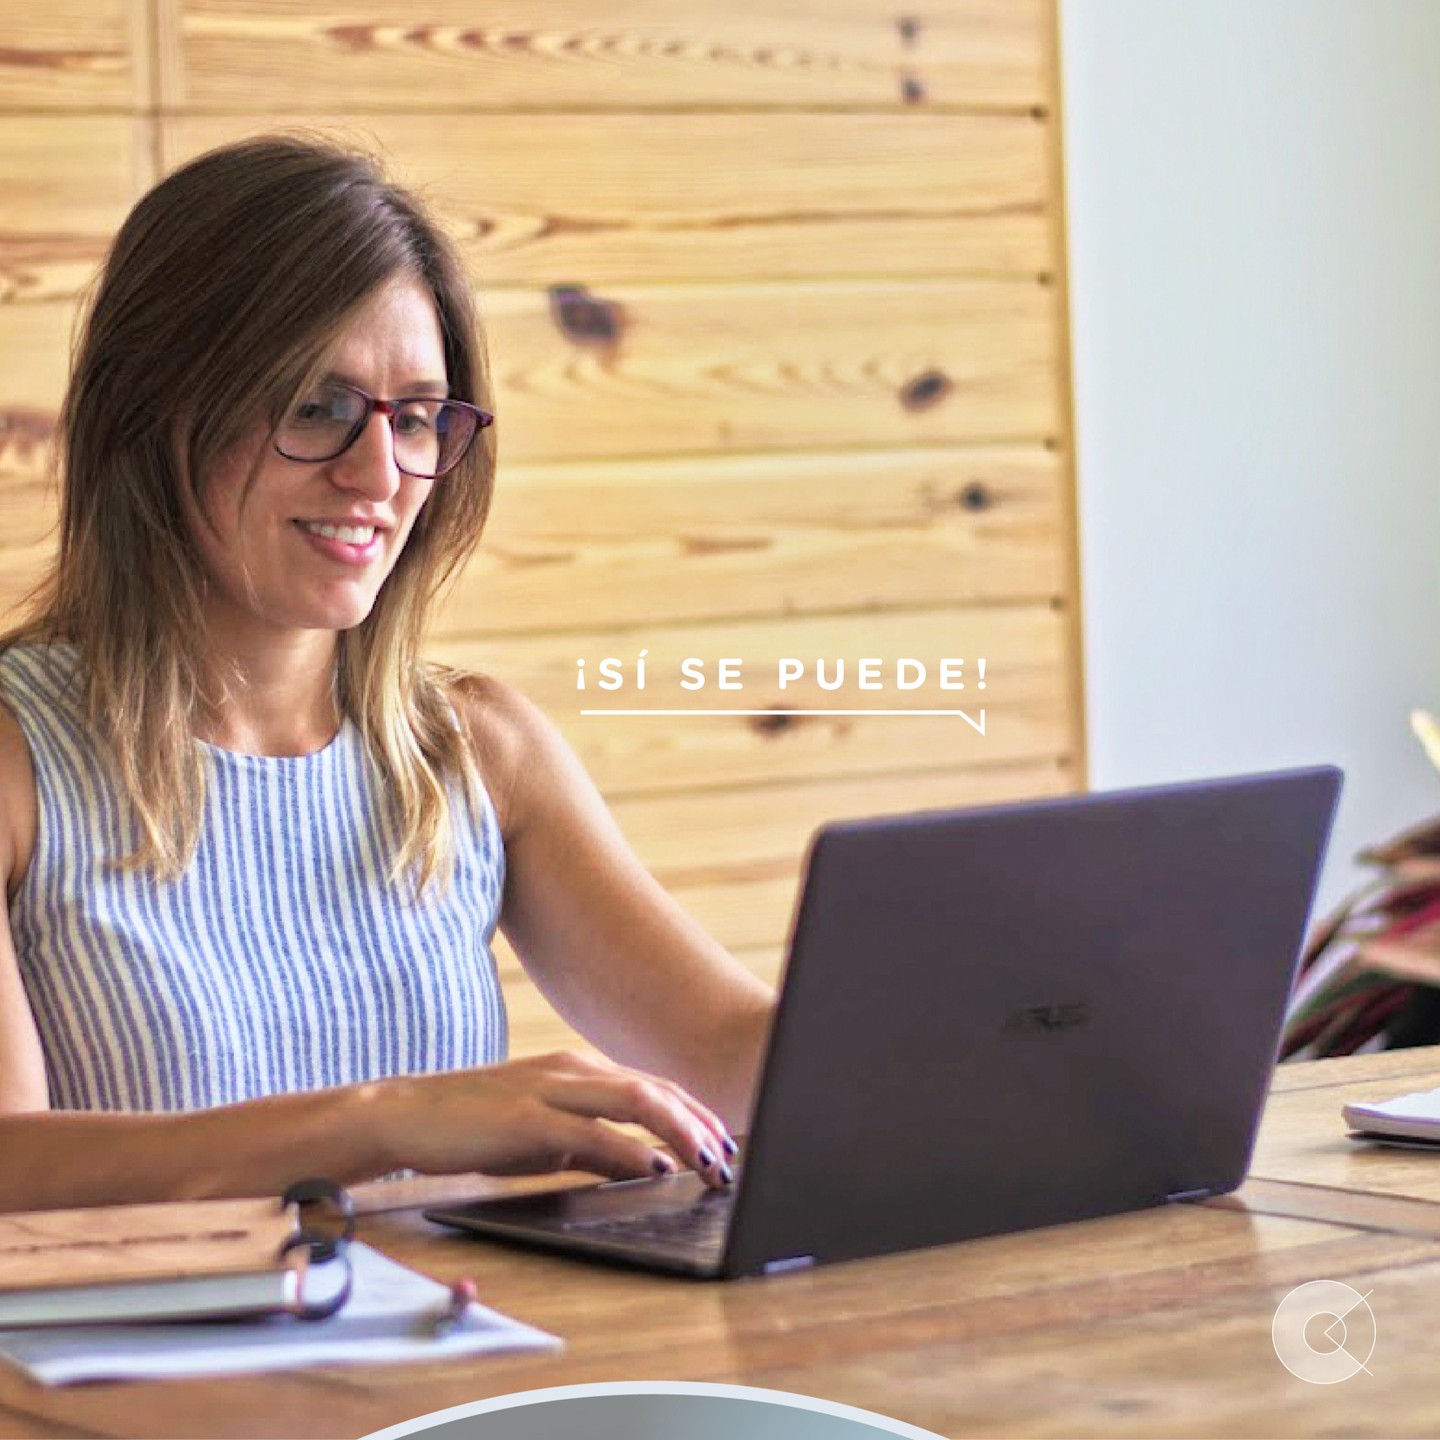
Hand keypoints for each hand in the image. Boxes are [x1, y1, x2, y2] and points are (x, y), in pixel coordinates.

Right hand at [379, 1051, 737, 1187]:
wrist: (407, 1114)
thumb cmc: (476, 1126)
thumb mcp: (546, 1135)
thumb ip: (593, 1144)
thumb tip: (643, 1165)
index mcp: (579, 1070)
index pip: (655, 1087)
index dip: (696, 1114)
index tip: (725, 1144)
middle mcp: (572, 1070)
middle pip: (657, 1090)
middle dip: (701, 1124)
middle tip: (730, 1159)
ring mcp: (551, 1090)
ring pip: (637, 1102)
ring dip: (681, 1134)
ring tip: (708, 1163)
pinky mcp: (528, 1119)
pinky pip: (593, 1133)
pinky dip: (632, 1151)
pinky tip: (656, 1169)